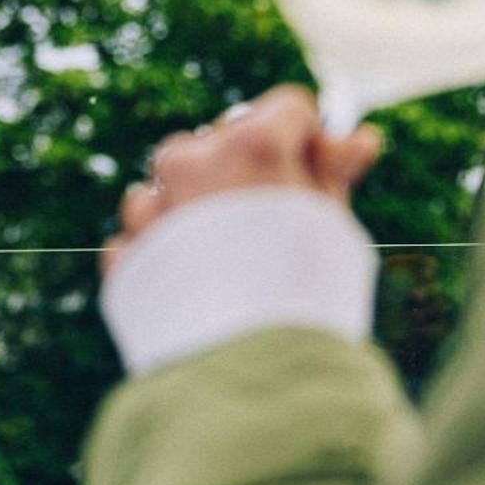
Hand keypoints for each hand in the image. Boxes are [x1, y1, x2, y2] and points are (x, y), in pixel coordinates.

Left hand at [102, 86, 380, 276]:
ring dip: (190, 208)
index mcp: (251, 144)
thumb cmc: (306, 293)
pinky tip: (192, 286)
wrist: (252, 376)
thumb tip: (360, 138)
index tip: (315, 174)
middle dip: (239, 171)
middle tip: (266, 225)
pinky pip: (140, 237)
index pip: (286, 108)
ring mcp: (150, 208)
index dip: (307, 140)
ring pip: (167, 185)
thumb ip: (335, 172)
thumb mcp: (332, 225)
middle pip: (218, 140)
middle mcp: (190, 161)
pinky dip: (160, 254)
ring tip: (224, 261)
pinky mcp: (125, 254)